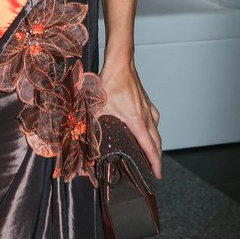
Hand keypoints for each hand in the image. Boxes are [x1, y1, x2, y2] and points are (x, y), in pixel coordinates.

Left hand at [99, 57, 161, 177]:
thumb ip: (91, 122)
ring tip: (150, 153)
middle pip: (157, 142)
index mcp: (137, 121)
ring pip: (156, 131)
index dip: (155, 164)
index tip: (157, 176)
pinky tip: (146, 129)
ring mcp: (148, 108)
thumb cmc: (111, 82)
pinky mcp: (146, 101)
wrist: (121, 62)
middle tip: (153, 170)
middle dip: (156, 158)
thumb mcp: (97, 105)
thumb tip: (82, 136)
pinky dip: (153, 129)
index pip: (150, 148)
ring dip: (155, 144)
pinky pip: (154, 120)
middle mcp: (146, 117)